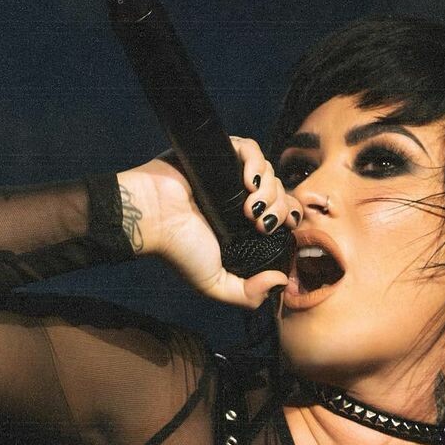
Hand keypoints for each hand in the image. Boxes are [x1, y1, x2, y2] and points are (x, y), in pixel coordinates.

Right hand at [117, 136, 302, 308]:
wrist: (153, 218)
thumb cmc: (179, 249)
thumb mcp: (214, 283)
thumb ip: (246, 295)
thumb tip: (280, 282)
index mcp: (244, 227)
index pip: (283, 215)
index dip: (290, 219)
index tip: (284, 229)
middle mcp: (241, 200)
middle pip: (281, 193)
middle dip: (279, 209)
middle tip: (260, 222)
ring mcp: (232, 176)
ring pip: (270, 172)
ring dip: (268, 189)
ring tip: (248, 205)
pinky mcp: (221, 154)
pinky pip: (251, 148)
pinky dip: (256, 162)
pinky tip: (247, 180)